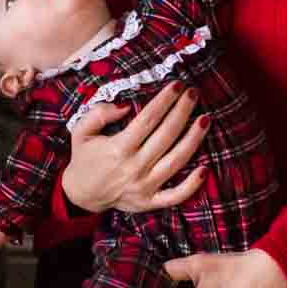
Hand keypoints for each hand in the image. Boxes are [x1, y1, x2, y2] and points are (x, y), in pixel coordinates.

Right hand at [60, 82, 207, 216]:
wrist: (81, 195)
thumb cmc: (84, 159)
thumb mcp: (81, 132)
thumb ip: (99, 114)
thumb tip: (126, 105)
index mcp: (118, 149)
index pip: (148, 119)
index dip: (164, 101)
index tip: (176, 85)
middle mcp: (134, 167)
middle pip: (166, 136)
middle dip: (182, 111)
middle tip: (194, 93)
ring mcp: (144, 187)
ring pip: (176, 161)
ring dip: (193, 139)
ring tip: (205, 119)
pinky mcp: (150, 202)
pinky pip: (176, 195)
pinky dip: (192, 184)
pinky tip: (205, 168)